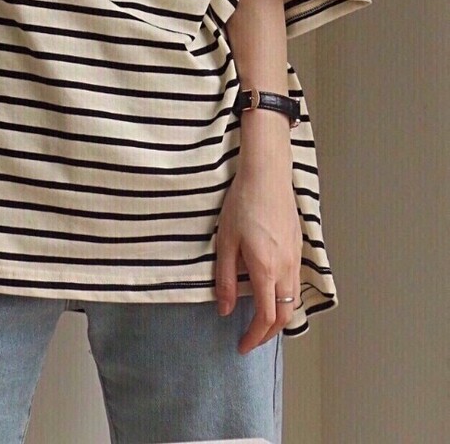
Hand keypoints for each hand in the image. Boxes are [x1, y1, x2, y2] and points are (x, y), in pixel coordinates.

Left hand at [214, 166, 302, 353]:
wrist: (267, 176)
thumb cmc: (242, 204)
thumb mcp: (225, 241)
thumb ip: (225, 278)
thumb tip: (225, 310)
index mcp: (266, 270)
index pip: (266, 318)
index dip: (254, 337)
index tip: (241, 346)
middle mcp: (286, 269)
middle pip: (284, 316)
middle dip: (267, 334)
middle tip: (250, 340)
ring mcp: (295, 259)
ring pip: (293, 301)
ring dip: (279, 317)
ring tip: (259, 322)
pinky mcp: (298, 248)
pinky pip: (295, 283)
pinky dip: (285, 299)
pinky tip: (271, 294)